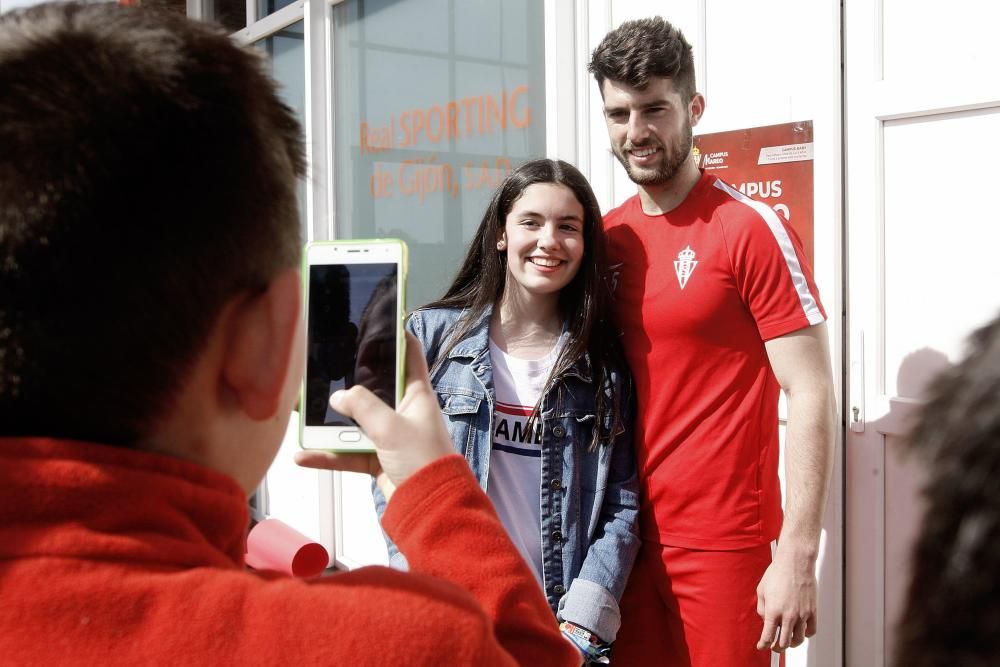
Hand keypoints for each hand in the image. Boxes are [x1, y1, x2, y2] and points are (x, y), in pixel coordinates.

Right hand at [294, 332, 452, 501]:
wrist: (430, 506)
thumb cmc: (422, 459)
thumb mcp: (391, 427)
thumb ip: (362, 407)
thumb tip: (338, 395)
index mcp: (417, 394)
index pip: (409, 356)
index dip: (397, 337)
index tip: (378, 321)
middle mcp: (403, 411)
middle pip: (374, 388)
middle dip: (349, 380)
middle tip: (324, 364)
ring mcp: (389, 436)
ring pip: (356, 422)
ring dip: (332, 423)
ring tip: (303, 412)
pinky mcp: (378, 459)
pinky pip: (348, 452)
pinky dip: (328, 455)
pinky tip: (304, 455)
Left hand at [755, 546, 817, 651]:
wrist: (795, 562)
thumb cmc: (777, 573)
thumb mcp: (761, 590)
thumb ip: (761, 608)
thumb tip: (765, 619)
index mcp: (773, 611)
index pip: (768, 637)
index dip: (763, 645)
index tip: (761, 646)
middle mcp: (788, 616)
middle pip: (784, 643)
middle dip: (777, 648)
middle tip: (774, 647)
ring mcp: (802, 614)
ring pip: (798, 640)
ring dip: (792, 643)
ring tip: (787, 641)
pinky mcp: (813, 611)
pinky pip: (811, 631)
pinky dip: (806, 635)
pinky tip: (801, 631)